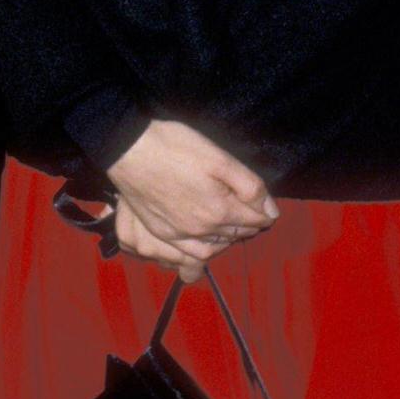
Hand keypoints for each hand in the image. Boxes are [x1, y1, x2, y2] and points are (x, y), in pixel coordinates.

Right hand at [106, 119, 277, 276]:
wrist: (128, 148)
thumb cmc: (174, 146)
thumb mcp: (218, 157)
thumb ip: (249, 185)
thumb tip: (270, 211)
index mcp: (219, 210)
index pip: (255, 220)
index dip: (265, 213)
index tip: (268, 208)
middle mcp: (201, 229)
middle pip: (236, 234)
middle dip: (248, 225)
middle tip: (253, 215)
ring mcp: (178, 234)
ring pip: (215, 247)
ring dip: (228, 239)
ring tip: (232, 228)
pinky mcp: (160, 231)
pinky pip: (189, 252)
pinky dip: (205, 250)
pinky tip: (205, 239)